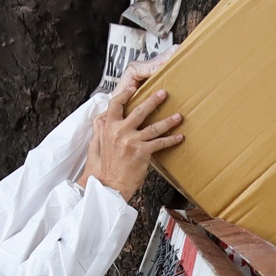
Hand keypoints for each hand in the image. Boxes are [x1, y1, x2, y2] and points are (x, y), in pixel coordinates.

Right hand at [80, 75, 182, 200]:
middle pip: (139, 111)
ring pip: (154, 127)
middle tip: (163, 93)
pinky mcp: (142, 152)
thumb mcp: (96, 146)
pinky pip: (160, 143)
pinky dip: (171, 140)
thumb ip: (100, 131)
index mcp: (108, 128)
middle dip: (153, 100)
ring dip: (168, 121)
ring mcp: (132, 141)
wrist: (109, 186)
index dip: (125, 95)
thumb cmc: (105, 169)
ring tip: (178, 116)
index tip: (133, 89)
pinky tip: (179, 137)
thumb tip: (101, 120)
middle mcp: (120, 131)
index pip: (115, 104)